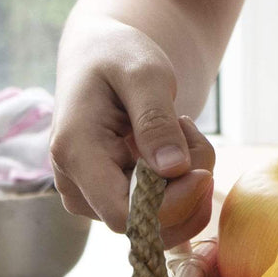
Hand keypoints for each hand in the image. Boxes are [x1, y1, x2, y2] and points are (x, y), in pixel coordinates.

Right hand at [49, 16, 215, 247]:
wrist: (101, 55)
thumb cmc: (119, 56)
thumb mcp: (145, 75)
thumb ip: (156, 120)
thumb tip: (173, 170)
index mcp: (75, 153)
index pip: (124, 214)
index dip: (171, 205)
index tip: (202, 171)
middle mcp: (76, 184)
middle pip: (148, 222)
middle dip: (187, 188)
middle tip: (190, 131)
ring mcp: (93, 196)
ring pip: (160, 219)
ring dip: (189, 183)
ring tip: (183, 130)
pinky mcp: (112, 197)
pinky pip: (161, 210)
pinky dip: (185, 184)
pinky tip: (179, 145)